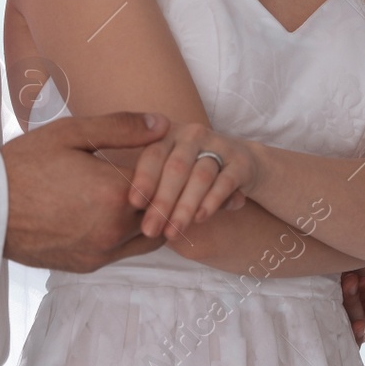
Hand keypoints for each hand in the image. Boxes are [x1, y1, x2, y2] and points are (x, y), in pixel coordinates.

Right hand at [2, 111, 171, 271]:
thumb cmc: (25, 165)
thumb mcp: (71, 134)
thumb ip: (121, 127)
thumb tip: (164, 125)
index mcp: (113, 193)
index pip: (166, 177)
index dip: (168, 161)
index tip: (160, 148)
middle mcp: (114, 229)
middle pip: (164, 209)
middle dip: (166, 188)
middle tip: (157, 170)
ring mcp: (102, 251)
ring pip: (152, 234)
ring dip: (152, 214)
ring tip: (139, 190)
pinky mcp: (90, 265)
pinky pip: (129, 250)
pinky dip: (133, 232)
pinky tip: (118, 211)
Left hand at [125, 120, 256, 241]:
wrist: (240, 163)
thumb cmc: (189, 172)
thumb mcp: (165, 171)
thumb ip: (150, 185)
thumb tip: (123, 215)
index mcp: (168, 134)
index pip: (153, 154)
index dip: (143, 178)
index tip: (133, 204)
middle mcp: (192, 135)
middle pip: (176, 168)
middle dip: (162, 201)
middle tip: (150, 229)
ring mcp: (219, 145)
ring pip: (201, 176)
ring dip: (185, 206)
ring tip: (173, 231)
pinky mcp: (241, 161)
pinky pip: (225, 181)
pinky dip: (212, 201)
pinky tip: (200, 218)